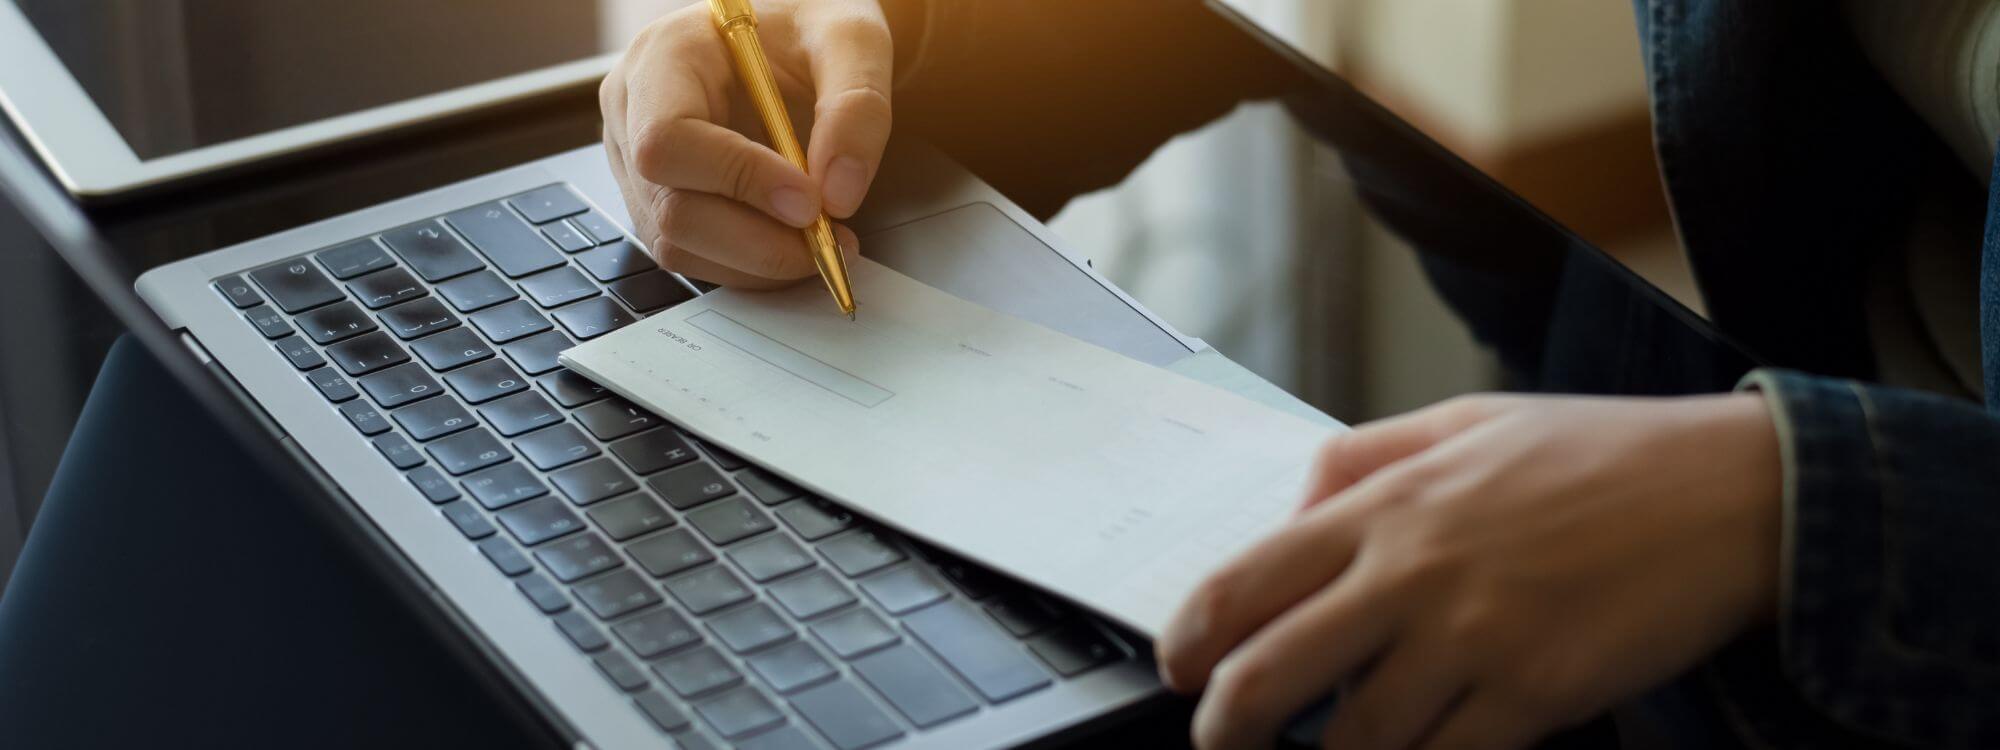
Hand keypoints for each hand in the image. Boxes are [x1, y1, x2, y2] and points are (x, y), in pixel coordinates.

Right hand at [600, 0, 889, 287]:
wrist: (796, 46)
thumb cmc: (811, 33)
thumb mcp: (851, 41)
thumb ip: (857, 107)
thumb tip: (839, 196)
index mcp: (663, 56)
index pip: (667, 140)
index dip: (737, 180)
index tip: (810, 201)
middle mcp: (632, 112)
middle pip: (669, 207)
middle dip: (756, 240)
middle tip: (830, 239)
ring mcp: (635, 163)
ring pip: (678, 243)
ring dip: (758, 262)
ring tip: (824, 243)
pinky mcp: (657, 202)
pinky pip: (693, 256)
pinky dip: (750, 267)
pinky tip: (794, 246)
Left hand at [1156, 394, 1783, 749]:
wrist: (1733, 493)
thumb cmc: (1601, 454)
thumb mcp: (1465, 420)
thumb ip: (1364, 457)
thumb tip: (1291, 508)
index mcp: (1384, 504)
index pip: (1243, 581)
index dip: (1190, 640)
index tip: (1178, 669)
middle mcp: (1409, 572)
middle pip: (1269, 675)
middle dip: (1226, 728)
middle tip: (1223, 742)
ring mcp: (1470, 639)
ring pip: (1349, 740)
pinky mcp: (1534, 693)